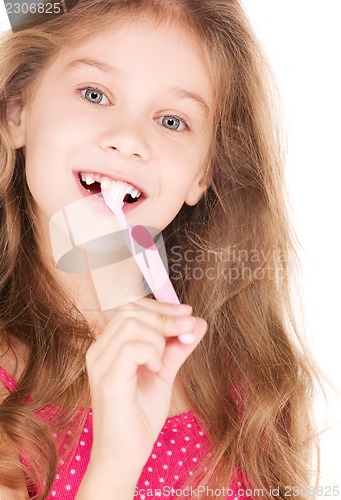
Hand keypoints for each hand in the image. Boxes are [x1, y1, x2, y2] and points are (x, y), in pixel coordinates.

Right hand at [84, 297, 206, 486]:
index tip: (187, 313)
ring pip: (131, 323)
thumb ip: (177, 347)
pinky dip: (151, 353)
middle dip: (164, 315)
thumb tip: (198, 322)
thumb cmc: (139, 417)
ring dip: (158, 336)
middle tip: (187, 327)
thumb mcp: (164, 373)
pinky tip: (155, 370)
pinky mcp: (108, 379)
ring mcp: (100, 363)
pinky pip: (131, 347)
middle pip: (130, 310)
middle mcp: (99, 350)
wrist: (125, 457)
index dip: (160, 306)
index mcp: (109, 346)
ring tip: (163, 362)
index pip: (131, 308)